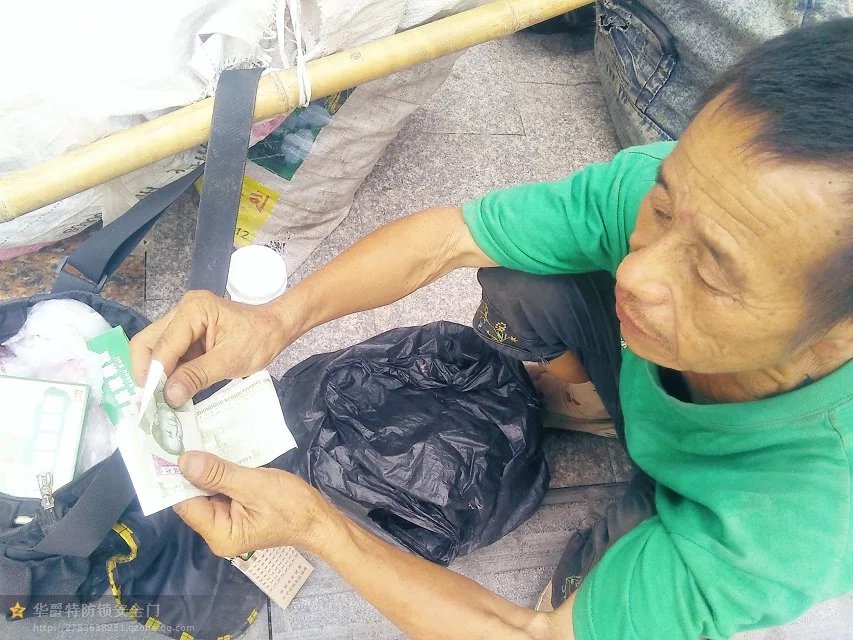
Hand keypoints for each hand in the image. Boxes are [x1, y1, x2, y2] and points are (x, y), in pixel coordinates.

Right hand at [130, 290, 295, 405]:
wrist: (276, 329)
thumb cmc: (259, 340)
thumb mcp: (230, 361)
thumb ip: (197, 376)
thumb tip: (168, 396)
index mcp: (193, 309)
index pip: (162, 346)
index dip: (154, 375)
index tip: (151, 403)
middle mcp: (181, 311)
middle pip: (147, 344)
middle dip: (148, 374)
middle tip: (152, 402)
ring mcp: (181, 322)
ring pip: (154, 350)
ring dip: (157, 376)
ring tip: (162, 401)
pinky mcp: (186, 334)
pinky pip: (168, 355)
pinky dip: (169, 373)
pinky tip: (174, 391)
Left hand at [173, 451, 333, 556]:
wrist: (319, 518)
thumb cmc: (292, 505)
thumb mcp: (255, 485)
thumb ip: (219, 474)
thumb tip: (184, 461)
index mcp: (219, 533)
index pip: (186, 503)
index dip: (178, 477)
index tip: (171, 448)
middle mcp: (217, 532)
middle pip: (194, 497)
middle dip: (193, 470)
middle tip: (184, 437)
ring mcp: (227, 522)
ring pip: (206, 491)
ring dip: (207, 470)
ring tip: (198, 440)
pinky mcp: (236, 511)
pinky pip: (220, 490)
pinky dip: (220, 474)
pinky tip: (218, 454)